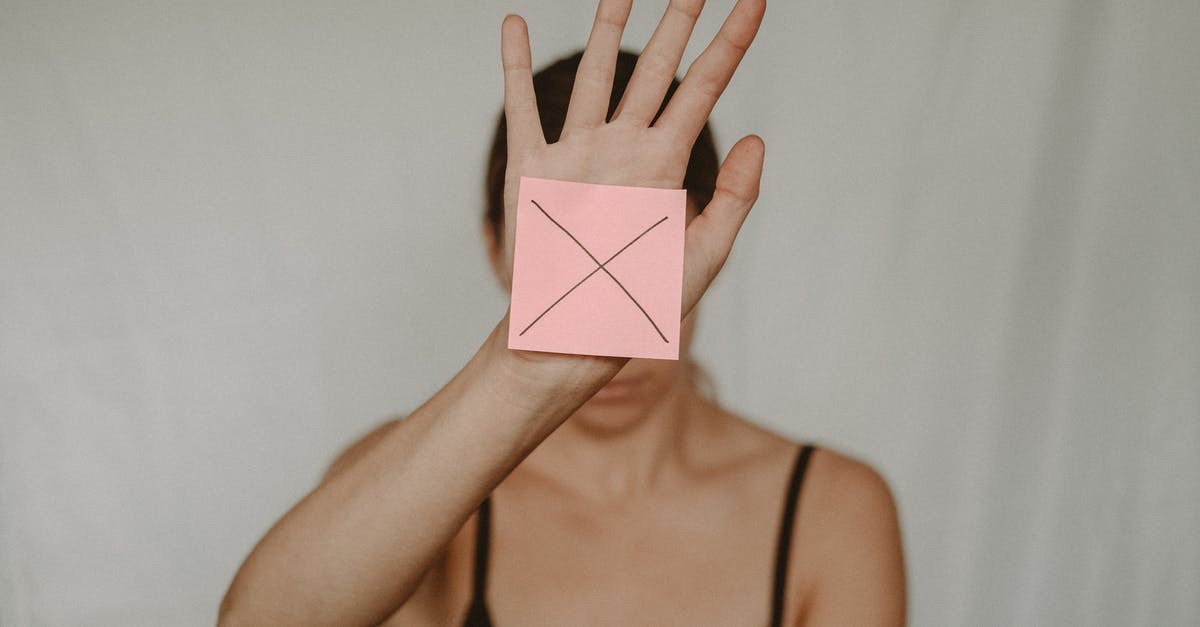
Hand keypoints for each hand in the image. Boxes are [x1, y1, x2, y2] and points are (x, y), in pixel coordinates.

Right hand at [492, 0, 765, 375]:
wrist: (572, 336)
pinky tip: (514, 23)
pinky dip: (513, 65)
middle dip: (676, 18)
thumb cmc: (639, 306)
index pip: (705, 87)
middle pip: (653, 66)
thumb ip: (735, 198)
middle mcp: (623, 148)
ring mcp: (576, 153)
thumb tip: (761, 137)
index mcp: (666, 165)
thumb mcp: (703, 258)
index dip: (731, 41)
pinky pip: (522, 106)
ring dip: (603, 27)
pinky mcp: (531, 168)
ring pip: (592, 73)